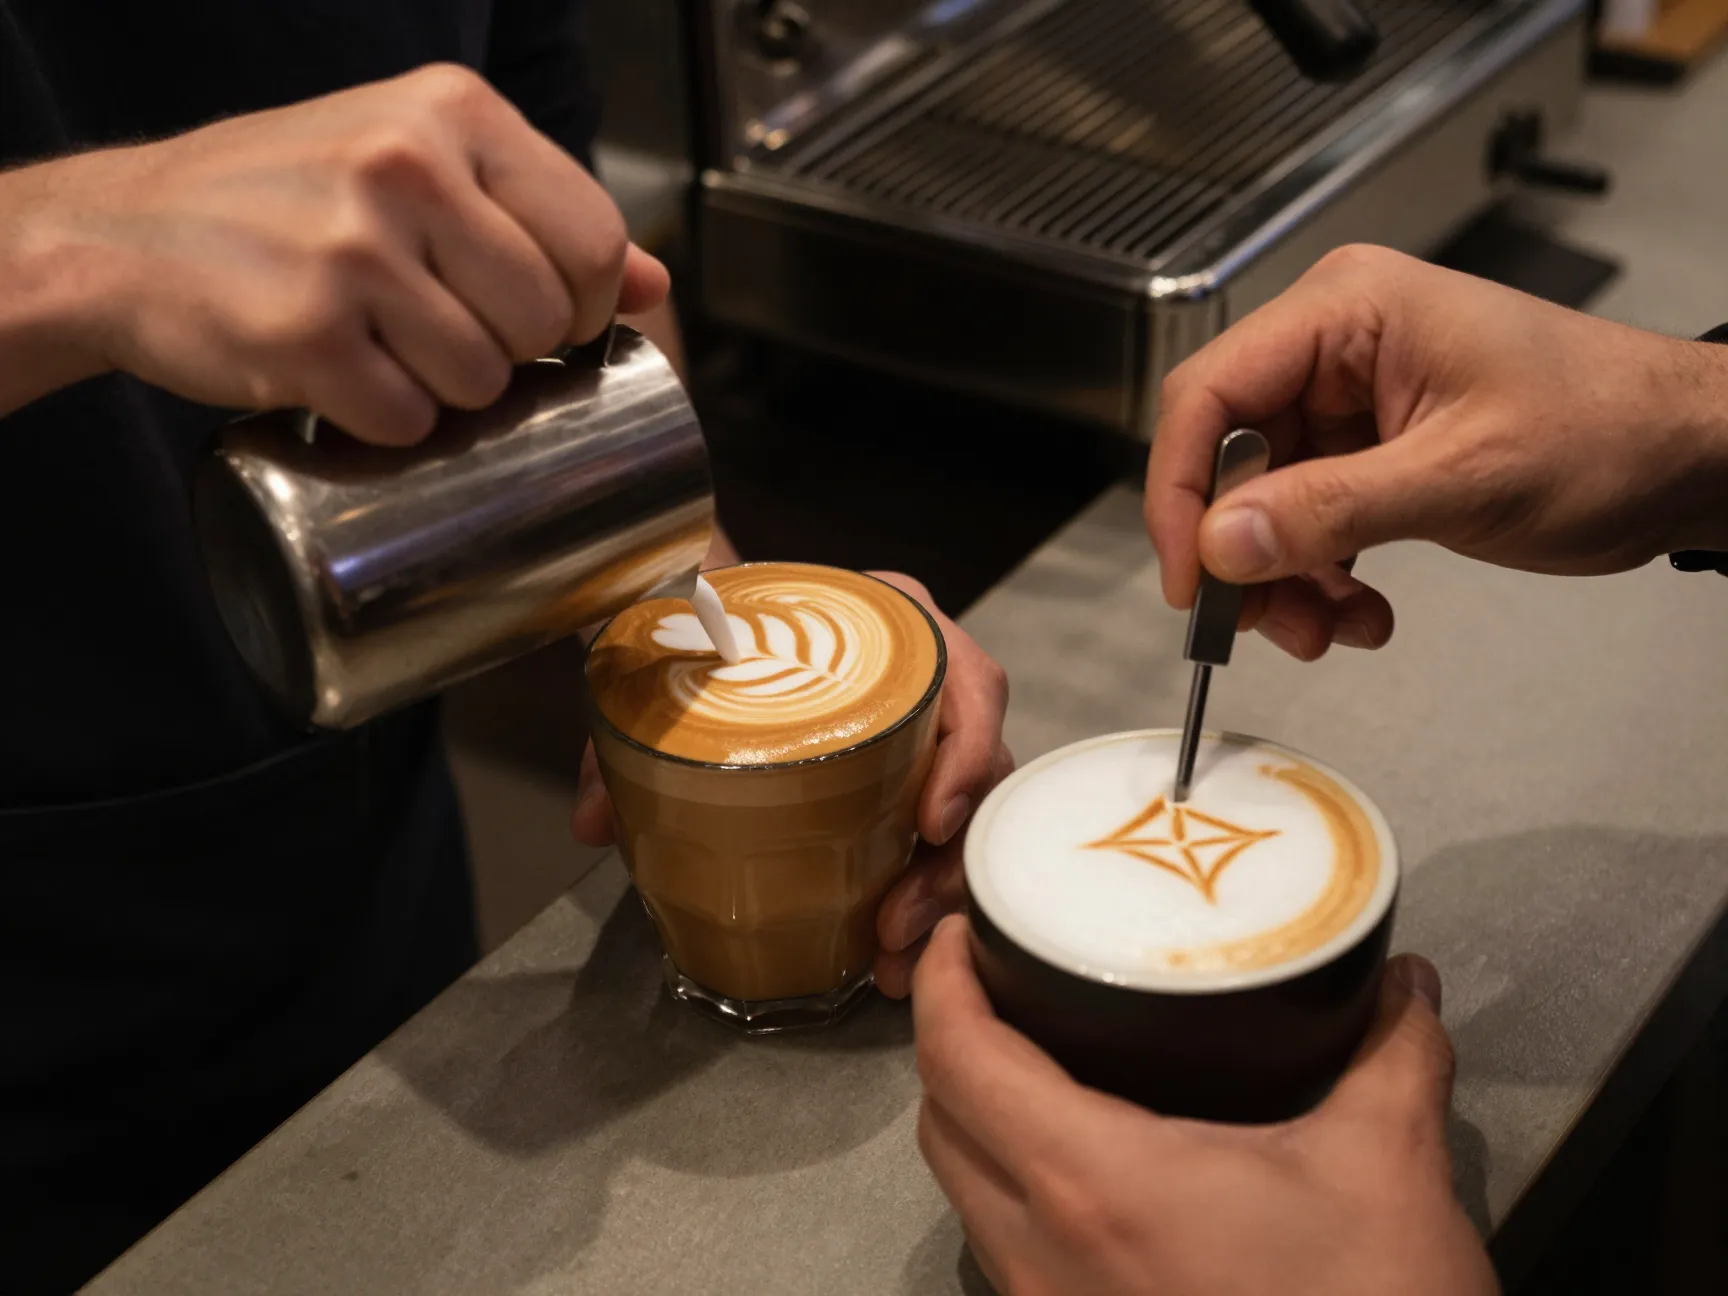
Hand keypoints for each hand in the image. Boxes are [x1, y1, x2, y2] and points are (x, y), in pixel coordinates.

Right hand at [10, 63, 666, 442]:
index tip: (541, 319)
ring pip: (483, 377)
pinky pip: (406, 418)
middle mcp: (408, 166)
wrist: (126, 234)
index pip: (593, 237)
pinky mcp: (306, 332)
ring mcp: (354, 249)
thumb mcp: (414, 163)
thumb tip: (650, 283)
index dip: (581, 303)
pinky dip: (384, 423)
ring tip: (389, 354)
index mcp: (452, 113)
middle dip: (512, 353)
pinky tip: (346, 384)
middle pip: (544, 317)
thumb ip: (533, 211)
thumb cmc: (283, 200)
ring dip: (448, 393)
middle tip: (448, 339)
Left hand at [571, 572, 1011, 998]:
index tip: (932, 820)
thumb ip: (624, 730)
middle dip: (950, 858)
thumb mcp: (669, 656)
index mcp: (891, 626)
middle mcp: (924, 677)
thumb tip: (592, 822)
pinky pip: (942, 838)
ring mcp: (922, 733)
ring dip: (940, 891)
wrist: (700, 614)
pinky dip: (922, 895)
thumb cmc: (710, 621)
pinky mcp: (907, 781)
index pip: (970, 678)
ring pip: (971, 814)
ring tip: (889, 954)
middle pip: (982, 765)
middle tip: (895, 921)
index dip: (967, 752)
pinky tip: (887, 950)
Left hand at [913, 917, 1496, 1295]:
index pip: (958, 1060)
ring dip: (980, 1116)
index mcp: (1090, 1181)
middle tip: (1006, 978)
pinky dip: (1013, 1184)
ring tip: (1042, 1055)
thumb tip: (1405, 981)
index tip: (968, 927)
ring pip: (964, 1191)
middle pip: (942, 1122)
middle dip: (955, 1040)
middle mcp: (1039, 1250)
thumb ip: (1390, 1057)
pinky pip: (1003, 1246)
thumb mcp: (1389, 1171)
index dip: (945, 983)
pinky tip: (1087, 1163)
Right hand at [1145, 244, 1727, 659]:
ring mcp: (1349, 397)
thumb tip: (1223, 543)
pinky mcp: (1367, 446)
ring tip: (1326, 627)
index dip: (1182, 490)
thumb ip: (1330, 510)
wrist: (1688, 456)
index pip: (1210, 392)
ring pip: (1260, 499)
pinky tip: (1358, 611)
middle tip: (1259, 620)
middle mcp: (1334, 343)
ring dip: (1281, 578)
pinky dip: (1317, 575)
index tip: (1192, 575)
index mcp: (1346, 309)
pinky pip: (1303, 517)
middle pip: (1226, 452)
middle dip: (1241, 550)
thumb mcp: (1462, 476)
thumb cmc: (1609, 428)